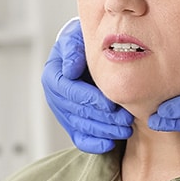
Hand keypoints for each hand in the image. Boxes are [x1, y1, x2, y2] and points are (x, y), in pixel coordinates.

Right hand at [41, 19, 133, 152]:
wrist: (93, 53)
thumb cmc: (86, 43)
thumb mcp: (78, 37)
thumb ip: (73, 49)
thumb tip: (70, 70)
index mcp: (53, 74)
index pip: (69, 91)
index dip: (89, 99)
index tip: (110, 104)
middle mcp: (55, 96)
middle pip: (76, 112)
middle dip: (102, 117)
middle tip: (126, 119)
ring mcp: (63, 113)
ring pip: (81, 128)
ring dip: (104, 130)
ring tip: (126, 129)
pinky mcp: (73, 125)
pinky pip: (81, 139)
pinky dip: (95, 144)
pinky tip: (111, 143)